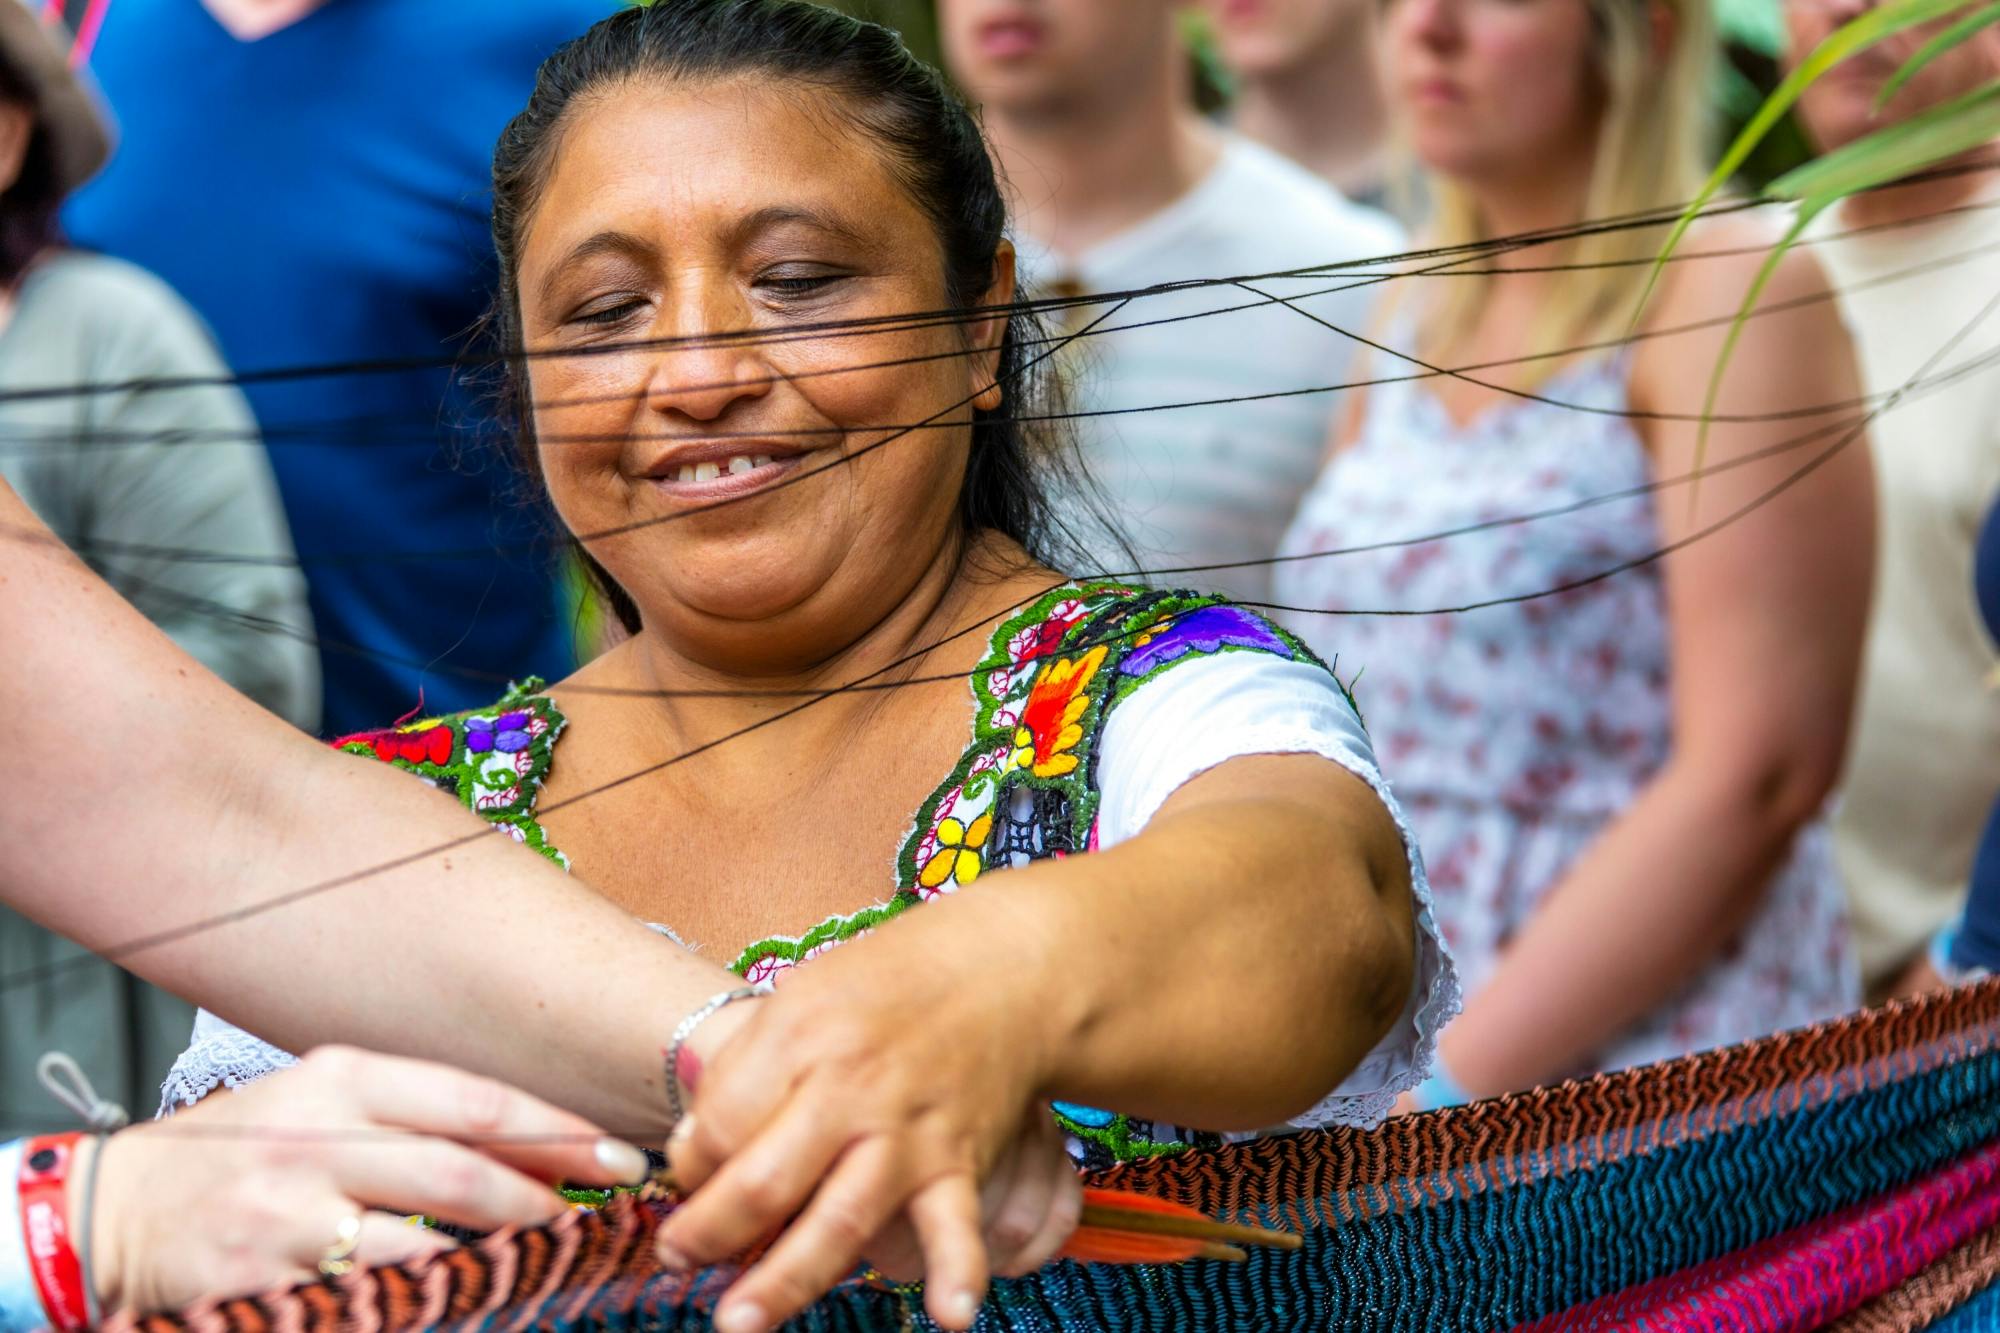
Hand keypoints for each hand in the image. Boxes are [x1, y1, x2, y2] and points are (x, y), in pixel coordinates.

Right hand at [85, 1045, 650, 1313]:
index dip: (556, 1131)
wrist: (109, 1210)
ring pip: (421, 1244)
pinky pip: (369, 1299)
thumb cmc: (237, 1150)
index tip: (617, 1152)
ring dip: (494, 1260)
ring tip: (545, 1263)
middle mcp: (316, 1140)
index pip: (474, 1101)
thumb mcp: (318, 1098)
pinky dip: (427, 1302)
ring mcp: (285, 1218)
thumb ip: (410, 1113)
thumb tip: (528, 1146)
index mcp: (339, 1079)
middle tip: (596, 1217)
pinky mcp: (262, 1286)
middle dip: (541, 1198)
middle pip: (458, 1171)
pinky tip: (464, 1303)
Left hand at [656, 902, 1071, 1332]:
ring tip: (740, 1324)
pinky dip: (958, 1271)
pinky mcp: (959, 1159)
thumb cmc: (892, 983)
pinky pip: (956, 1223)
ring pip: (841, 1218)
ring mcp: (907, 1132)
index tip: (689, 1179)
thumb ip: (748, 1068)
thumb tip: (693, 1150)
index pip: (721, 1122)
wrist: (1004, 970)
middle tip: (676, 1260)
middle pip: (764, 1179)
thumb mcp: (804, 996)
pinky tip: (949, 1317)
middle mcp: (851, 1089)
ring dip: (787, 1278)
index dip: (691, 1163)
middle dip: (708, 1232)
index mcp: (801, 1037)